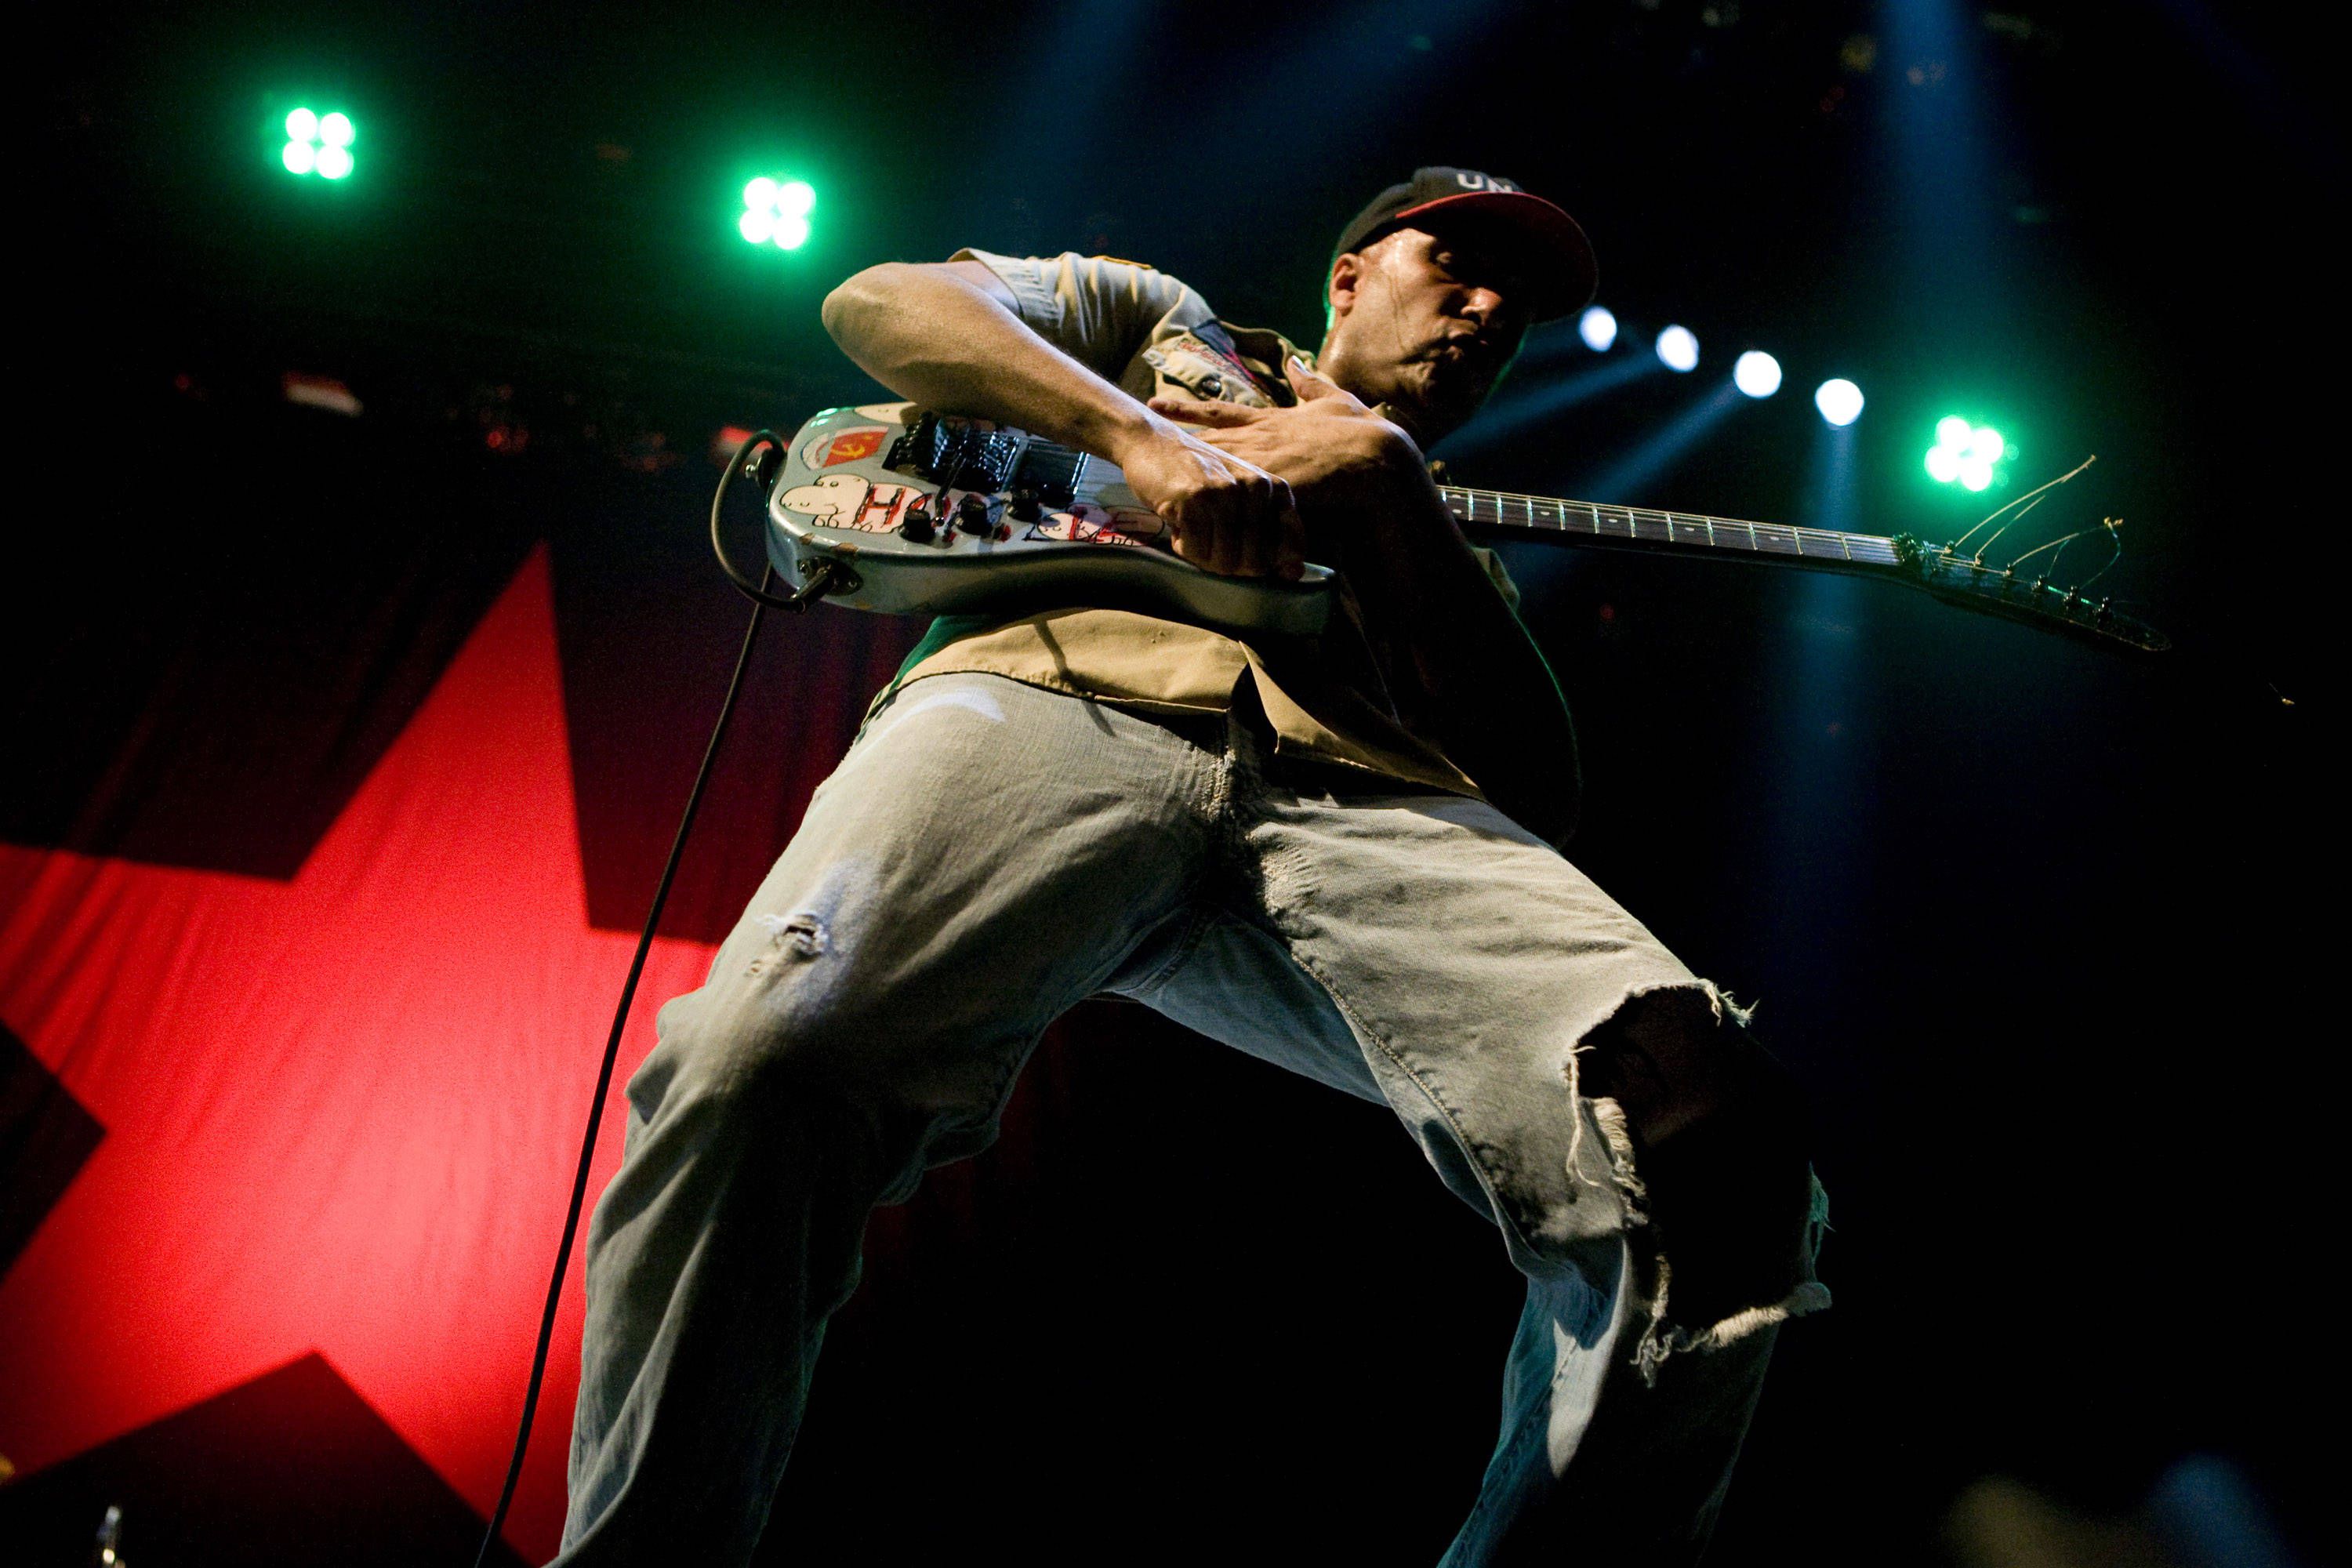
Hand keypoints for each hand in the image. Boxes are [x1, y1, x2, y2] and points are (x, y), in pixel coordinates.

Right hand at [1110, 417, 1305, 579]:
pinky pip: (1195, 551)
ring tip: (1192, 528)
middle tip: (1210, 542)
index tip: (1246, 553)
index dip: (1270, 562)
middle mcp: (1256, 488)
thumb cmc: (1197, 476)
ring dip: (1202, 555)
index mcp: (1273, 488)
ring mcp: (1226, 492)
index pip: (1291, 547)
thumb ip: (1270, 533)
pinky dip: (1182, 545)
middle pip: (1255, 563)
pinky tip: (1177, 520)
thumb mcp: (1239, 498)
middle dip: (1229, 563)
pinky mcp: (1195, 498)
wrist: (1152, 442)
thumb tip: (1294, 574)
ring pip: (1225, 562)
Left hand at [1148, 358, 1421, 519]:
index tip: (1157, 402)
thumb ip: (1308, 381)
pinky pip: (1234, 502)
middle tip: (1135, 435)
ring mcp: (1263, 464)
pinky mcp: (1271, 489)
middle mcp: (1259, 439)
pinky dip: (1212, 509)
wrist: (1376, 459)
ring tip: (1148, 476)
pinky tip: (1186, 517)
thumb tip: (1294, 362)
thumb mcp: (1333, 397)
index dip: (1185, 409)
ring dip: (1184, 474)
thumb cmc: (1359, 431)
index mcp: (1269, 419)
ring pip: (1213, 469)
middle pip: (1203, 439)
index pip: (1218, 411)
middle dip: (1169, 439)